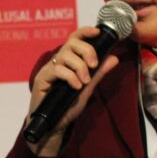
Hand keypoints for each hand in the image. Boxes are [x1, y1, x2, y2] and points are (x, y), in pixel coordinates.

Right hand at [25, 26, 118, 156]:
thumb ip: (99, 73)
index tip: (97, 31)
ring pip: (65, 55)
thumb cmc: (67, 106)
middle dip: (86, 50)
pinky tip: (76, 87)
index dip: (85, 32)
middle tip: (94, 65)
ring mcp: (48, 70)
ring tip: (85, 81)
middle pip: (71, 43)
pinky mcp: (42, 79)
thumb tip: (114, 58)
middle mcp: (57, 62)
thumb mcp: (88, 88)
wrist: (54, 126)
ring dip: (80, 67)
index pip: (74, 39)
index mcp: (68, 61)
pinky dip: (70, 77)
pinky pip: (57, 70)